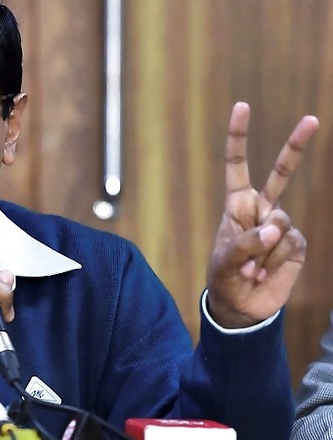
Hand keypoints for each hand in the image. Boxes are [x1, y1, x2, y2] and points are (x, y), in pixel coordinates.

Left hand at [206, 102, 318, 327]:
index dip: (239, 138)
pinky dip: (277, 261)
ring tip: (251, 268)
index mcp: (237, 206)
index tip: (242, 107)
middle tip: (312, 120)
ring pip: (282, 222)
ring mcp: (281, 225)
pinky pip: (291, 244)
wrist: (242, 307)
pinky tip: (265, 272)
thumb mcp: (224, 263)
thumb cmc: (225, 278)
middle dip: (296, 147)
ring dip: (264, 250)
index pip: (237, 166)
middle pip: (281, 174)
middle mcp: (261, 209)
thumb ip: (246, 244)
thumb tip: (275, 228)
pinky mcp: (296, 245)